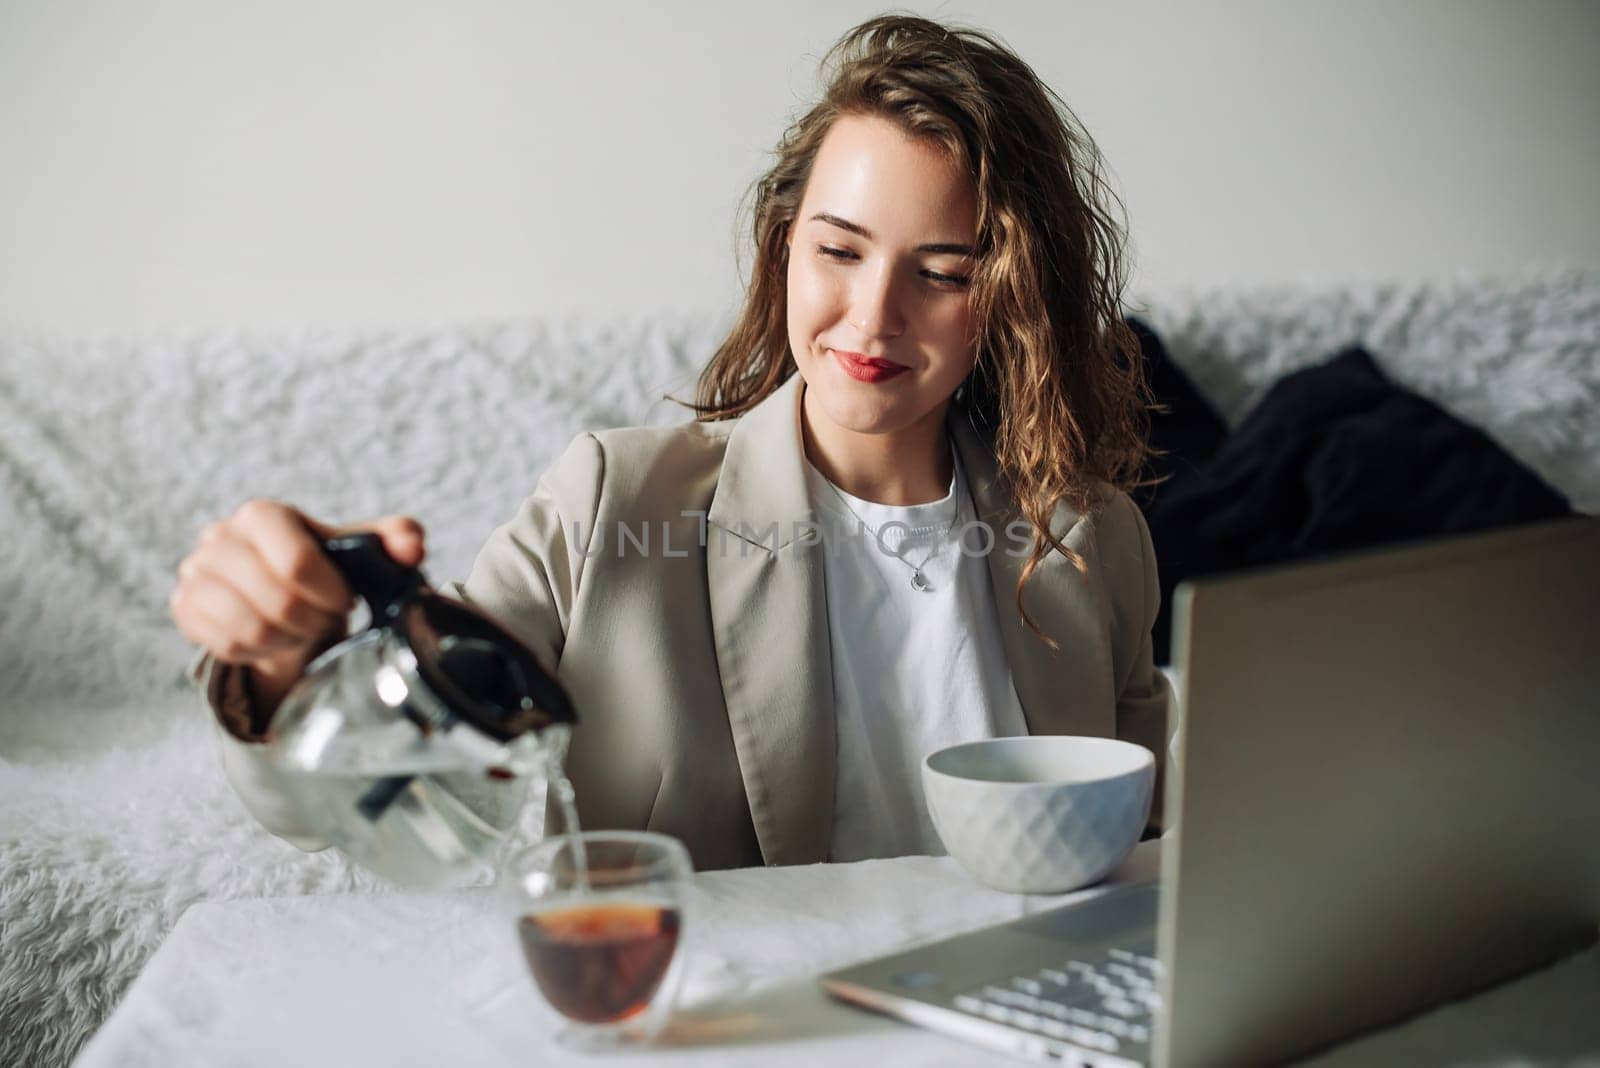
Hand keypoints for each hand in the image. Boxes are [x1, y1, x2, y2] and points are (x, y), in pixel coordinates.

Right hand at [170, 499, 425, 671]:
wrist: (281, 597)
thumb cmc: (324, 570)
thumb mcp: (362, 551)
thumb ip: (396, 539)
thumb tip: (412, 548)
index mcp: (261, 514)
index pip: (296, 561)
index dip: (330, 592)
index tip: (346, 600)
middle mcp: (218, 538)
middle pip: (277, 600)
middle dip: (314, 619)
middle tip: (325, 617)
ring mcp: (194, 574)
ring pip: (251, 628)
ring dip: (289, 637)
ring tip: (302, 626)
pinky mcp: (183, 608)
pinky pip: (228, 646)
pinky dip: (261, 651)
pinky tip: (275, 637)